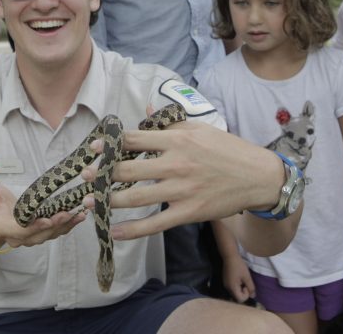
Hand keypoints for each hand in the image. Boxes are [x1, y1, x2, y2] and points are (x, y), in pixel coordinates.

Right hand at [0, 181, 87, 249]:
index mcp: (4, 228)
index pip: (20, 231)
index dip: (34, 227)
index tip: (47, 220)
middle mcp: (19, 237)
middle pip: (39, 235)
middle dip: (54, 225)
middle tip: (68, 214)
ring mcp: (31, 237)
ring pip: (50, 235)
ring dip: (65, 225)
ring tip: (79, 214)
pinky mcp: (41, 234)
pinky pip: (56, 232)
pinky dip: (69, 225)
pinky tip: (80, 216)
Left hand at [81, 119, 283, 239]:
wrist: (258, 176)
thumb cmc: (227, 149)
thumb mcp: (198, 128)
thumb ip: (168, 123)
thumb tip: (144, 110)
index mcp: (177, 140)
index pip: (134, 140)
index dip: (109, 144)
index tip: (92, 148)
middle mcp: (175, 164)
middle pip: (127, 170)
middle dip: (101, 174)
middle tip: (85, 177)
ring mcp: (181, 190)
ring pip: (135, 198)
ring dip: (108, 201)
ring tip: (90, 203)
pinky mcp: (188, 213)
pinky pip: (154, 224)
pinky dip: (132, 230)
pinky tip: (115, 231)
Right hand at [221, 255, 255, 302]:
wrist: (229, 256)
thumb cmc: (239, 266)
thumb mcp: (247, 277)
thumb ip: (251, 287)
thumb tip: (253, 296)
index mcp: (232, 288)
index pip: (240, 299)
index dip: (246, 294)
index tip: (246, 285)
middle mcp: (227, 288)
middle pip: (237, 297)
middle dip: (243, 292)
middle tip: (245, 282)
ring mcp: (225, 285)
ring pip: (235, 292)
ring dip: (240, 289)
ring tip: (242, 280)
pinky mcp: (225, 281)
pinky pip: (232, 288)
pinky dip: (237, 286)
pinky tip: (238, 278)